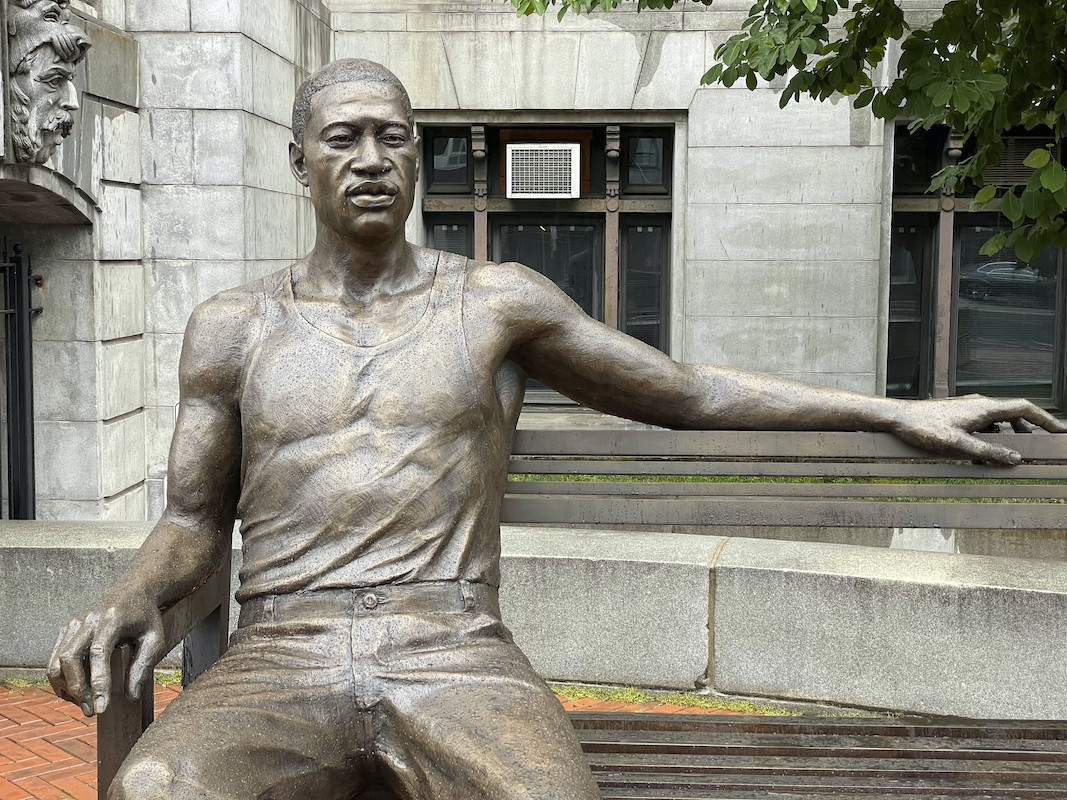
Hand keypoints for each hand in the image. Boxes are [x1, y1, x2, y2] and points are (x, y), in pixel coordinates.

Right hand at [47, 589, 164, 716]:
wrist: (131, 591)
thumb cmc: (145, 617)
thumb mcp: (155, 638)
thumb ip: (144, 665)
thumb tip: (131, 696)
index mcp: (112, 620)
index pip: (98, 653)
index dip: (98, 682)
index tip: (101, 707)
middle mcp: (88, 620)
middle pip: (70, 658)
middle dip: (78, 689)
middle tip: (91, 711)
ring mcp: (73, 624)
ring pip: (57, 661)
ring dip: (66, 688)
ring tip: (84, 705)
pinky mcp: (66, 630)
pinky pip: (54, 659)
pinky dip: (60, 680)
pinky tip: (74, 693)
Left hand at [889, 395, 1066, 463]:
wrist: (896, 418)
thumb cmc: (923, 428)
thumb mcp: (958, 445)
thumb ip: (987, 452)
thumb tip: (1015, 458)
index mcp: (984, 408)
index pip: (1024, 408)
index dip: (1045, 419)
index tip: (1060, 431)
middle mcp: (979, 405)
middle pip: (1014, 414)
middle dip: (1030, 431)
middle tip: (1040, 448)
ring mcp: (968, 410)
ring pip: (998, 422)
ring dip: (1008, 438)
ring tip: (1013, 457)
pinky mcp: (958, 417)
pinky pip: (982, 427)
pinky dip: (989, 440)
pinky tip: (982, 459)